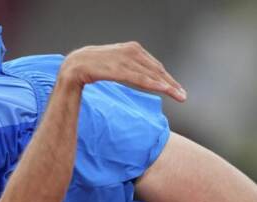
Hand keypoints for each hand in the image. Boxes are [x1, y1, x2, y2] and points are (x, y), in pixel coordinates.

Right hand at [60, 42, 185, 101]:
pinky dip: (152, 83)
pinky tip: (163, 89)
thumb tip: (143, 76)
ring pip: (150, 74)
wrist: (74, 66)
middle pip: (156, 69)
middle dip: (171, 83)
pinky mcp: (117, 69)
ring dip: (166, 85)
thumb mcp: (115, 65)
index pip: (154, 65)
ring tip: (177, 95)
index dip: (167, 78)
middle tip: (183, 96)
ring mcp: (123, 59)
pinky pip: (138, 78)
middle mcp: (130, 51)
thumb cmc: (94, 68)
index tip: (177, 89)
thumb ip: (129, 68)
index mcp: (132, 49)